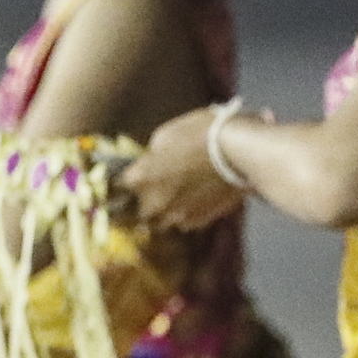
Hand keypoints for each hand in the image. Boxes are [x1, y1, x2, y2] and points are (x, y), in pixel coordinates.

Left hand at [122, 107, 246, 232]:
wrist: (241, 151)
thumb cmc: (202, 134)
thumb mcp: (166, 135)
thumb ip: (152, 155)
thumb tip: (150, 162)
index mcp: (140, 178)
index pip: (116, 188)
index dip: (119, 183)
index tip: (122, 181)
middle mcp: (154, 202)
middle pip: (136, 211)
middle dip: (140, 203)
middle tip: (150, 192)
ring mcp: (178, 215)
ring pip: (161, 221)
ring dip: (163, 213)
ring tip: (173, 200)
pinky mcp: (201, 221)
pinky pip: (185, 223)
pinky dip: (186, 215)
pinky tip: (194, 201)